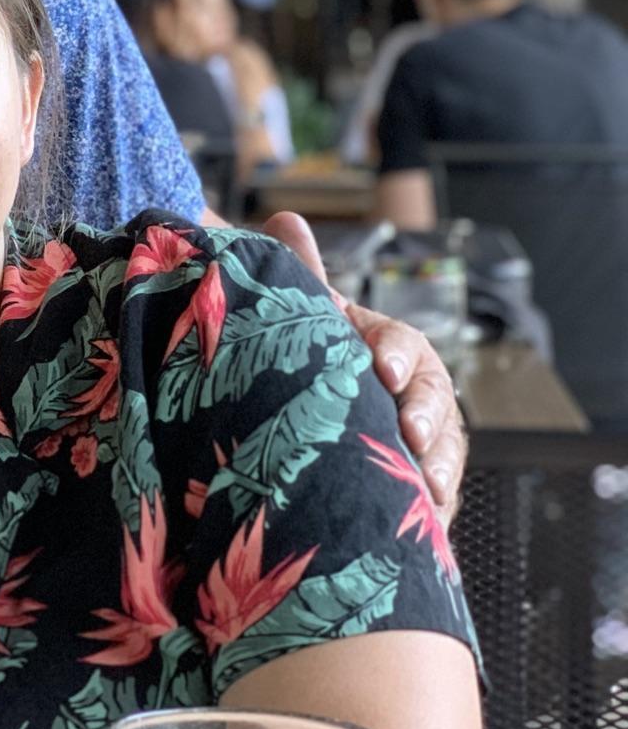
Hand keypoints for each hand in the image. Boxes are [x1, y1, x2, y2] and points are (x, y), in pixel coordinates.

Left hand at [262, 211, 466, 526]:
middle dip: (427, 415)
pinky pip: (437, 490)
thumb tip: (285, 215)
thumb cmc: (316, 356)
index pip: (400, 343)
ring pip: (444, 445)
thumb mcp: (309, 318)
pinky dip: (436, 503)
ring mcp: (421, 433)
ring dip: (440, 462)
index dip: (395, 355)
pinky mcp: (419, 476)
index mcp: (386, 346)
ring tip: (430, 482)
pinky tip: (430, 513)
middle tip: (411, 432)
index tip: (384, 370)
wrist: (315, 413)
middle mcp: (412, 388)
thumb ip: (303, 274)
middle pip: (432, 398)